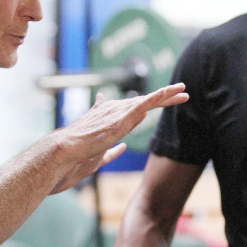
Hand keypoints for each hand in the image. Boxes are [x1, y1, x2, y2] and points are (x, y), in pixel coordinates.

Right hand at [51, 83, 187, 191]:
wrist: (63, 153)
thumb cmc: (77, 157)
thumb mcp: (100, 154)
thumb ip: (112, 151)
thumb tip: (122, 148)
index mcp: (112, 118)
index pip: (138, 108)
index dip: (154, 103)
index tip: (168, 99)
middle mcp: (116, 112)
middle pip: (146, 102)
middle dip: (166, 96)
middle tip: (183, 90)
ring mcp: (118, 114)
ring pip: (148, 101)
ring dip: (166, 94)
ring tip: (182, 89)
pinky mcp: (119, 120)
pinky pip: (140, 106)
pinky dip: (154, 98)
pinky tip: (166, 93)